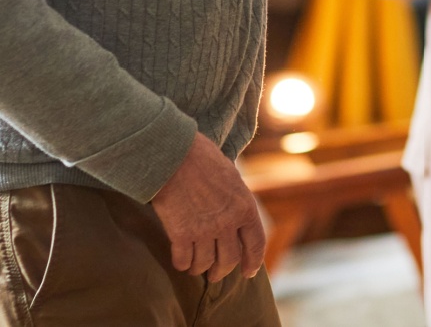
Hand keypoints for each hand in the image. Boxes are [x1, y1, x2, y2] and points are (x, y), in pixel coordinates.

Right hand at [150, 133, 265, 281]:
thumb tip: (237, 215)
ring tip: (196, 269)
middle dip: (222, 271)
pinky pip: (183, 260)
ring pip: (205, 264)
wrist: (174, 155)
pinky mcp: (181, 234)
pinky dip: (182, 264)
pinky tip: (181, 261)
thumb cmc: (202, 160)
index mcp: (245, 207)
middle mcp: (228, 223)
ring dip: (200, 269)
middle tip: (216, 276)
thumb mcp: (232, 178)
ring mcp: (204, 230)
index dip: (253, 262)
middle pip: (230, 259)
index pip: (256, 243)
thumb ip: (236, 201)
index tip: (249, 273)